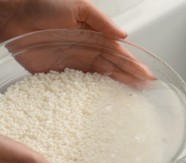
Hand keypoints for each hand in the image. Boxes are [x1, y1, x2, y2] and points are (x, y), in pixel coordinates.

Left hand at [1, 0, 154, 86]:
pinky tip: (101, 103)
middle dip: (130, 80)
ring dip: (115, 89)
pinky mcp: (57, 75)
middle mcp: (86, 52)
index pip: (119, 54)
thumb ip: (101, 21)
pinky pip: (76, 88)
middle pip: (112, 69)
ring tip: (130, 99)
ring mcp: (73, 65)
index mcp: (94, 36)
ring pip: (99, 80)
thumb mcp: (79, 6)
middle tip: (145, 91)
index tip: (147, 75)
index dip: (133, 65)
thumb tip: (123, 36)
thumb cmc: (43, 3)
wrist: (12, 14)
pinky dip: (89, 96)